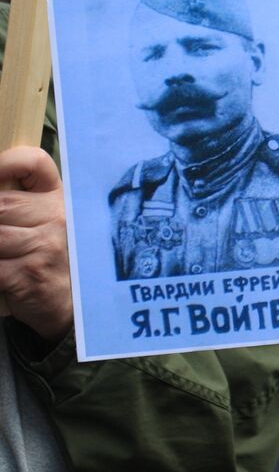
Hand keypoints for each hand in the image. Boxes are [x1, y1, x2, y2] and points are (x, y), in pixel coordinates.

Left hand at [0, 146, 73, 342]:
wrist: (78, 308)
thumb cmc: (58, 262)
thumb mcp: (53, 225)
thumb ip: (26, 206)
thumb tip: (0, 199)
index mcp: (60, 200)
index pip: (35, 164)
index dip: (8, 163)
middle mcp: (57, 218)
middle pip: (1, 204)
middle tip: (5, 234)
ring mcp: (45, 245)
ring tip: (5, 253)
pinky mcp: (28, 273)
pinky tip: (3, 271)